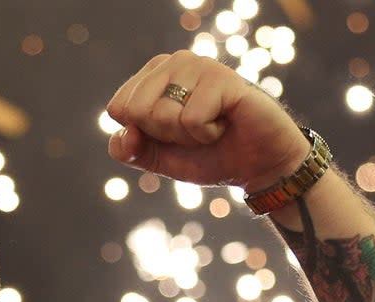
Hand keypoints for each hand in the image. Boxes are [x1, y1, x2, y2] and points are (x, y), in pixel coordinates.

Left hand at [106, 51, 310, 191]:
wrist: (256, 166)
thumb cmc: (207, 155)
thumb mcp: (157, 158)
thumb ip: (129, 150)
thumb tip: (125, 133)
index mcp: (152, 75)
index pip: (118, 108)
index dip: (143, 134)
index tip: (172, 133)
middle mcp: (174, 62)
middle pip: (136, 111)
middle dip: (164, 134)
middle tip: (193, 131)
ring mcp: (199, 65)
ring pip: (162, 114)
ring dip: (187, 136)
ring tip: (212, 126)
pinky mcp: (223, 78)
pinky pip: (192, 119)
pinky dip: (207, 134)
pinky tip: (225, 124)